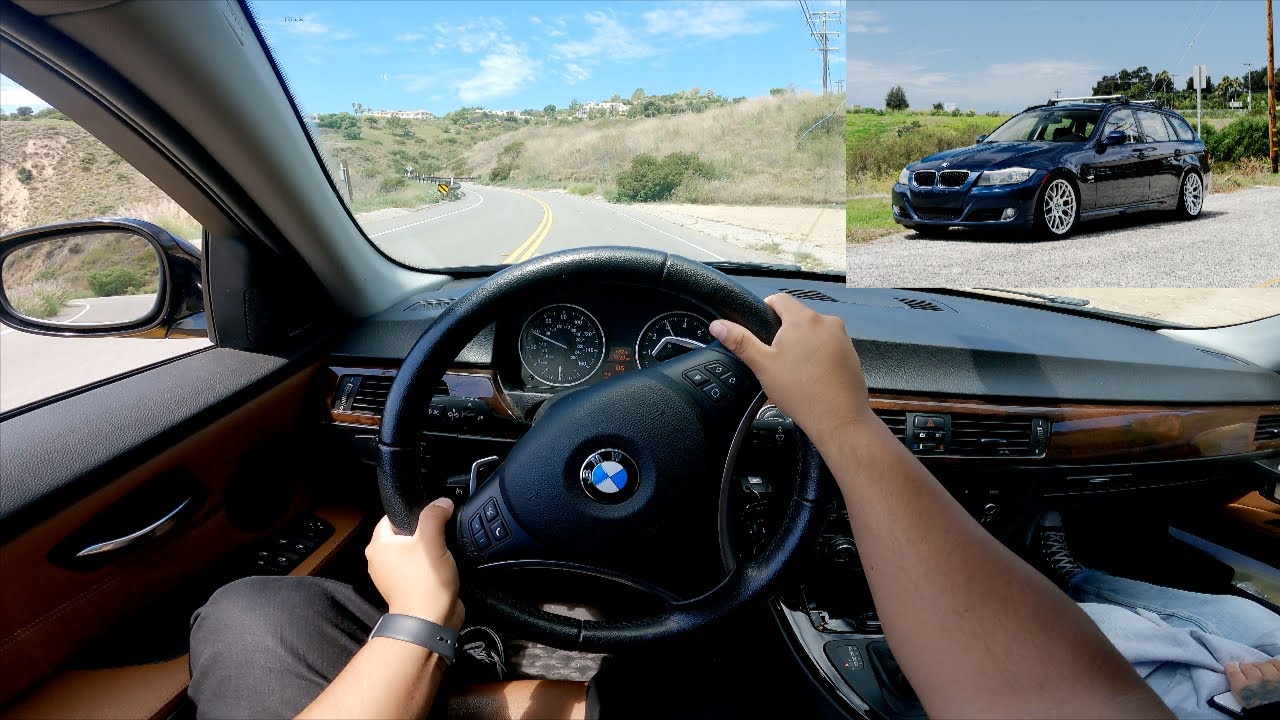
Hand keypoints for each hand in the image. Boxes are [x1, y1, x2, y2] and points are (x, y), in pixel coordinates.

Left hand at [365, 498, 464, 630]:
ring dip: (428, 550)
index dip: (412, 512)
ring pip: (412, 551)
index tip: (431, 513)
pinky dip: (429, 565)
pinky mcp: (406, 588)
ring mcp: (392, 577)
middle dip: (423, 532)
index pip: (391, 517)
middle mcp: (380, 561)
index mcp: (378, 546)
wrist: (429, 622)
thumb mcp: (431, 540)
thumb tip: (442, 502)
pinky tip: (443, 566)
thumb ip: (435, 515)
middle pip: (404, 534)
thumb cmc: (424, 582)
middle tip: (440, 532)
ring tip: (443, 551)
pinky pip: (418, 568)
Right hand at [710, 293, 872, 448]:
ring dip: (802, 344)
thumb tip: (718, 325)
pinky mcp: (850, 351)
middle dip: (784, 333)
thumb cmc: (802, 393)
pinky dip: (818, 354)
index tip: (760, 330)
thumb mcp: (763, 365)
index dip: (765, 311)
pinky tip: (812, 375)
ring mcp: (842, 336)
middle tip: (777, 359)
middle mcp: (826, 322)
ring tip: (796, 371)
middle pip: (797, 316)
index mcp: (803, 319)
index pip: (779, 299)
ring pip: (813, 331)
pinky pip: (828, 344)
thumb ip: (740, 341)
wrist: (839, 418)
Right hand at [1228, 659, 1279, 708]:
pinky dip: (1272, 664)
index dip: (1231, 668)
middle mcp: (1256, 681)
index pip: (1233, 673)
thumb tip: (1237, 683)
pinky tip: (1270, 666)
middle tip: (1246, 669)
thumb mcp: (1246, 705)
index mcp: (1244, 690)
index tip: (1230, 666)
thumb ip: (1240, 692)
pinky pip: (1276, 664)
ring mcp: (1272, 677)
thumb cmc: (1263, 713)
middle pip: (1247, 667)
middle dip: (1245, 667)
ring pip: (1262, 665)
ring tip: (1259, 669)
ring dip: (1259, 666)